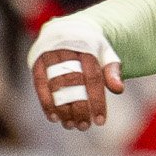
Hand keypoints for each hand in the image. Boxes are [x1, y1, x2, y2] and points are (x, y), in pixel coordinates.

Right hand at [28, 16, 122, 130]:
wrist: (68, 29)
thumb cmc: (91, 48)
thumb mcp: (106, 54)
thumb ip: (112, 70)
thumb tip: (118, 89)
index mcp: (87, 47)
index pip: (93, 77)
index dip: (97, 101)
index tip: (100, 121)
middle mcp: (67, 49)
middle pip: (73, 83)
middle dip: (79, 107)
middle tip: (84, 126)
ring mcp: (50, 54)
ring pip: (56, 85)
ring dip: (62, 108)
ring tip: (70, 125)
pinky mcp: (37, 60)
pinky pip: (40, 84)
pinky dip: (46, 102)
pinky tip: (54, 118)